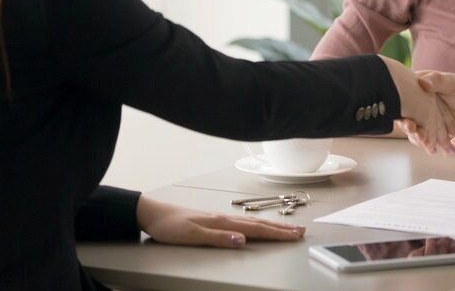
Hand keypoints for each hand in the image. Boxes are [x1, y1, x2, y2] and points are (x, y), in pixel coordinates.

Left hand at [136, 196, 303, 247]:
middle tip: (301, 231)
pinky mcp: (215, 221)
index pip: (256, 229)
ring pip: (253, 222)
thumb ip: (218, 237)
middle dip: (281, 228)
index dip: (277, 233)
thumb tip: (242, 240)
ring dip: (273, 226)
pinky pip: (244, 223)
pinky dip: (258, 225)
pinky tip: (259, 227)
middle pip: (259, 224)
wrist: (153, 213)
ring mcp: (221, 218)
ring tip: (287, 228)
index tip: (295, 236)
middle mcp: (225, 218)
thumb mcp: (192, 235)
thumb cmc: (170, 225)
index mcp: (222, 222)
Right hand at [396, 70, 454, 152]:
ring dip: (419, 138)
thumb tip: (423, 83)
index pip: (404, 99)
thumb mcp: (450, 82)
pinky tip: (435, 149)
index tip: (408, 123)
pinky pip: (423, 137)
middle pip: (407, 116)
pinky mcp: (426, 128)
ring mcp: (419, 117)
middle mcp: (414, 103)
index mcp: (415, 87)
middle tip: (420, 136)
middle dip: (411, 129)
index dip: (404, 111)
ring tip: (429, 146)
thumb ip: (437, 80)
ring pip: (414, 129)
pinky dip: (428, 144)